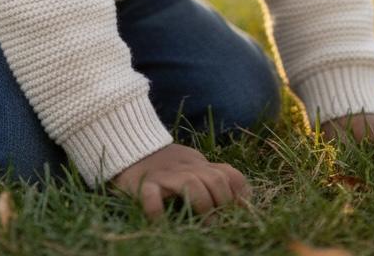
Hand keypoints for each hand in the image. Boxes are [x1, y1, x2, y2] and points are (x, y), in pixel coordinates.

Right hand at [109, 142, 251, 220]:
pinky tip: (161, 224)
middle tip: (221, 223)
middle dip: (222, 203)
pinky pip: (152, 198)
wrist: (131, 146)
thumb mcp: (194, 166)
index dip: (240, 193)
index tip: (241, 212)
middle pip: (215, 180)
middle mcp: (186, 168)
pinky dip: (157, 212)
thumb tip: (243, 201)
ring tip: (204, 227)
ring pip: (191, 185)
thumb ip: (214, 177)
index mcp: (200, 165)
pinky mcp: (144, 185)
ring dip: (202, 206)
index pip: (229, 173)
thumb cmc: (167, 164)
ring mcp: (166, 176)